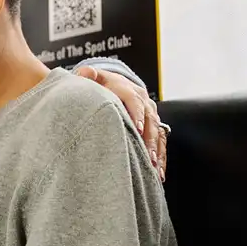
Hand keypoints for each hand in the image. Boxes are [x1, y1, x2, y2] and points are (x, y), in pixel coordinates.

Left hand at [75, 66, 167, 180]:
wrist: (113, 84)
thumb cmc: (99, 85)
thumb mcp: (93, 78)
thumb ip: (88, 76)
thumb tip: (85, 72)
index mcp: (129, 90)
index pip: (135, 102)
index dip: (136, 115)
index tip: (136, 129)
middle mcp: (144, 102)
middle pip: (150, 121)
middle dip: (150, 140)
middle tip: (148, 157)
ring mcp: (151, 114)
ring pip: (158, 134)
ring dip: (157, 152)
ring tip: (154, 169)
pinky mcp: (154, 126)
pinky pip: (161, 142)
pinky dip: (161, 157)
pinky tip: (159, 174)